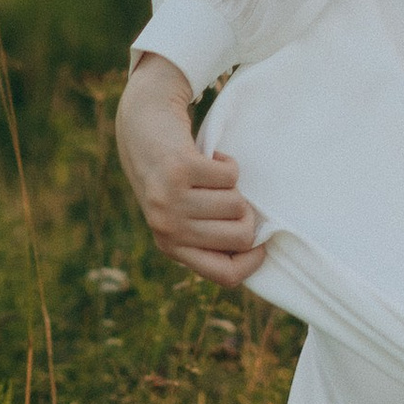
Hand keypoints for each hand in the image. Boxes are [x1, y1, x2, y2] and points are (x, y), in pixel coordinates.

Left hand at [115, 53, 264, 285]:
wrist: (142, 127)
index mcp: (171, 246)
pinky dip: (227, 162)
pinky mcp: (181, 169)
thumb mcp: (180, 215)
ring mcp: (172, 200)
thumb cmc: (171, 176)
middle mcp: (168, 228)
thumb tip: (255, 246)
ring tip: (210, 177)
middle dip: (247, 214)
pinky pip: (230, 175)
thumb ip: (207, 235)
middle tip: (229, 196)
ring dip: (232, 186)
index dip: (253, 262)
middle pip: (241, 238)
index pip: (226, 276)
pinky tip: (206, 157)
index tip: (261, 243)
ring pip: (238, 205)